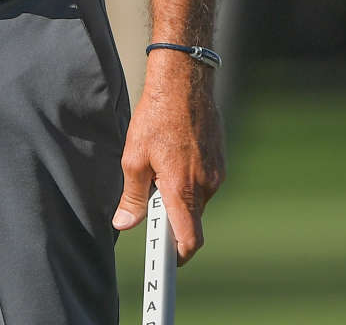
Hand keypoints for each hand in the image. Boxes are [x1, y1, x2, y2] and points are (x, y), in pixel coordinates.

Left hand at [110, 55, 224, 263]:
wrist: (185, 82)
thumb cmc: (156, 117)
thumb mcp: (134, 158)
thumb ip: (131, 197)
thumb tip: (124, 223)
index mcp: (183, 189)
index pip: (189, 239)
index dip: (177, 255)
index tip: (166, 262)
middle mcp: (207, 185)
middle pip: (190, 218)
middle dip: (171, 215)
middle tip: (149, 197)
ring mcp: (217, 172)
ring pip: (196, 198)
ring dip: (178, 192)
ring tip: (159, 163)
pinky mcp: (220, 159)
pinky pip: (204, 180)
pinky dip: (188, 177)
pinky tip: (172, 153)